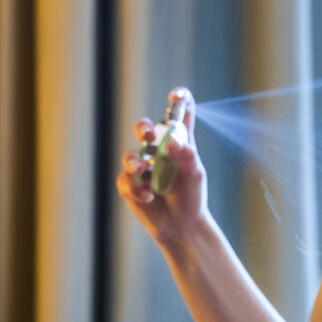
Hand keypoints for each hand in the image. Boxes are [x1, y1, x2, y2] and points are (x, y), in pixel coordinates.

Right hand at [116, 86, 207, 242]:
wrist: (181, 226)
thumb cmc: (191, 196)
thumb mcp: (195, 175)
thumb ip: (187, 155)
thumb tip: (173, 140)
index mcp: (178, 142)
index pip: (177, 114)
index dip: (177, 99)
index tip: (176, 95)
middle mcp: (157, 150)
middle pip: (144, 129)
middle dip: (142, 128)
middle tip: (146, 135)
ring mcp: (141, 167)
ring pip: (130, 155)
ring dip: (135, 162)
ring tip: (143, 170)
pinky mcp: (130, 185)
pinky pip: (126, 180)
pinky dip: (137, 188)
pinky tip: (149, 197)